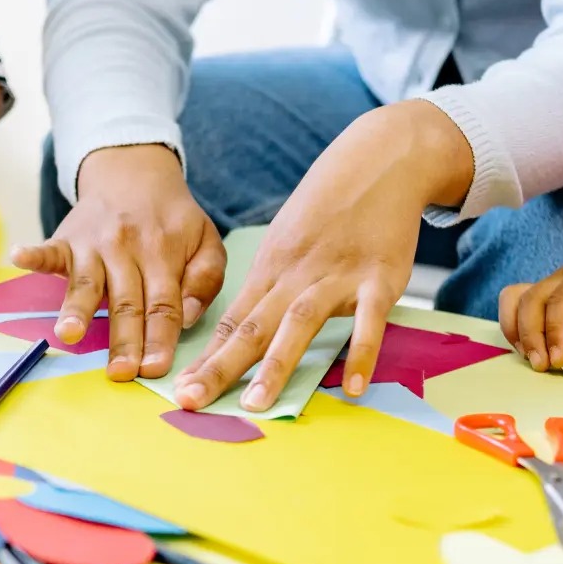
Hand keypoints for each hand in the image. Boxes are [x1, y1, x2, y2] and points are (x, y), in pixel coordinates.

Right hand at [12, 144, 225, 378]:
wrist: (135, 172)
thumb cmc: (173, 219)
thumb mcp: (206, 241)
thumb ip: (205, 278)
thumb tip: (187, 317)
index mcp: (164, 255)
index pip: (163, 305)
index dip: (159, 339)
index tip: (155, 369)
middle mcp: (128, 251)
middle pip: (126, 303)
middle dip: (123, 340)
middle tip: (120, 372)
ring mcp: (94, 245)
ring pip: (87, 284)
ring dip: (77, 309)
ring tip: (68, 333)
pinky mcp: (67, 238)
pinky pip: (49, 249)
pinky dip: (33, 254)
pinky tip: (18, 258)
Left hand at [174, 101, 469, 410]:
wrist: (382, 159)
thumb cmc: (332, 205)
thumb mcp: (288, 238)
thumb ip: (270, 285)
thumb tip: (242, 328)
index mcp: (271, 267)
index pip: (231, 320)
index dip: (205, 357)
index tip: (179, 389)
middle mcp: (296, 274)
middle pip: (251, 327)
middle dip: (219, 367)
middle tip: (190, 400)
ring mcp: (337, 276)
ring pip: (299, 324)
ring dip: (276, 365)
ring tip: (257, 404)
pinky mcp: (380, 278)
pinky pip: (369, 321)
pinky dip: (362, 353)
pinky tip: (356, 387)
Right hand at [498, 260, 562, 375]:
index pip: (560, 301)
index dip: (556, 332)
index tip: (559, 361)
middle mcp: (562, 277)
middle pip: (531, 300)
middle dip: (533, 336)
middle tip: (544, 366)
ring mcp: (548, 287)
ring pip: (515, 300)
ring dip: (518, 332)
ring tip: (534, 359)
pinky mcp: (541, 301)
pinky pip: (513, 306)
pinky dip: (515, 329)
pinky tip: (530, 351)